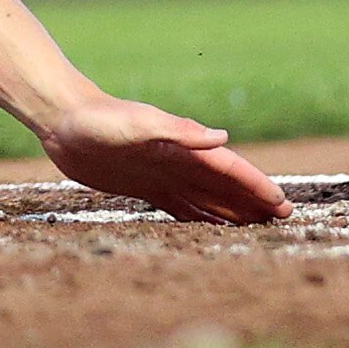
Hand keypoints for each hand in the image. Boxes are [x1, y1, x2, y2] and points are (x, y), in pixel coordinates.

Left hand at [37, 96, 290, 224]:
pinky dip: (201, 218)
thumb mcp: (139, 123)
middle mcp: (179, 161)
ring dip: (233, 210)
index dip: (256, 186)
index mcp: (183, 147)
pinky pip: (182, 207)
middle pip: (225, 186)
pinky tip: (213, 228)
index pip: (229, 169)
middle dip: (254, 201)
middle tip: (284, 220)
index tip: (282, 204)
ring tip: (258, 226)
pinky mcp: (145, 187)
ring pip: (207, 198)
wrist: (64, 120)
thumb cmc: (100, 119)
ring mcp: (163, 175)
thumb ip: (179, 131)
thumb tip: (222, 137)